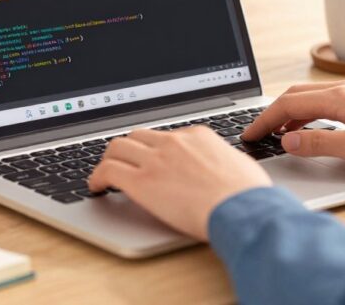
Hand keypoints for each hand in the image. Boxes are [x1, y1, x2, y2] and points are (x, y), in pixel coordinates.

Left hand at [88, 127, 271, 240]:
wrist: (243, 209)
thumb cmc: (249, 196)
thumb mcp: (239, 165)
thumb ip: (222, 161)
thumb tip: (222, 168)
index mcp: (198, 135)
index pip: (166, 135)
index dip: (155, 148)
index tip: (151, 159)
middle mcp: (174, 142)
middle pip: (138, 135)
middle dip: (128, 147)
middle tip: (124, 162)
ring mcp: (156, 160)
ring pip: (117, 147)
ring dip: (109, 159)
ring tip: (105, 173)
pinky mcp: (142, 182)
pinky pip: (108, 171)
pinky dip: (97, 177)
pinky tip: (96, 186)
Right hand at [242, 79, 344, 170]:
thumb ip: (319, 144)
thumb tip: (288, 141)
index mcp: (339, 98)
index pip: (288, 105)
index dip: (264, 120)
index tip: (249, 134)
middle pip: (296, 95)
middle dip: (273, 113)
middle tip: (258, 132)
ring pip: (312, 96)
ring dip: (291, 112)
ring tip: (281, 133)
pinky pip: (328, 99)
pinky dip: (310, 112)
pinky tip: (314, 127)